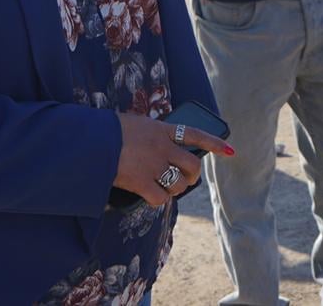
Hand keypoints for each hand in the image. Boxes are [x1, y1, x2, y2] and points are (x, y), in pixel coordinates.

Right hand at [114, 112, 234, 207]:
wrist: (91, 141)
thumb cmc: (110, 131)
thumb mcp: (137, 124)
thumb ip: (154, 134)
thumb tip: (165, 146)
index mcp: (162, 129)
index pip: (196, 135)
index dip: (215, 144)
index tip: (230, 151)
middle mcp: (162, 147)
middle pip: (192, 166)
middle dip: (192, 176)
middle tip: (186, 180)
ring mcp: (153, 165)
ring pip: (179, 184)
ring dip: (175, 189)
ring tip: (166, 188)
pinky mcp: (141, 182)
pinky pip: (160, 198)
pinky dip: (158, 199)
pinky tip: (151, 196)